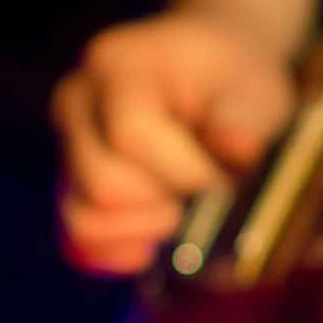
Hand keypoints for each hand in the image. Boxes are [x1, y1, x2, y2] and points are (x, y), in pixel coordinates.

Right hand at [52, 0, 310, 274]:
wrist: (213, 79)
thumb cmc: (233, 83)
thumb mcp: (254, 87)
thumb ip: (246, 118)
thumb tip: (239, 147)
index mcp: (119, 68)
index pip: (131, 135)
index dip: (184, 173)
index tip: (226, 184)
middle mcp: (79, 105)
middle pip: (103, 184)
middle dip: (165, 204)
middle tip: (206, 198)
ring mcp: (69, 149)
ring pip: (83, 218)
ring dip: (142, 231)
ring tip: (182, 214)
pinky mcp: (73, 189)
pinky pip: (78, 243)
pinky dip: (117, 254)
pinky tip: (155, 247)